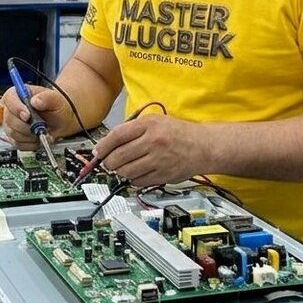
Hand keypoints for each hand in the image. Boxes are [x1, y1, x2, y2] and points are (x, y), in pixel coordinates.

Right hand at [1, 85, 73, 149]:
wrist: (60, 121)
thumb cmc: (55, 108)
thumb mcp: (56, 100)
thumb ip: (47, 97)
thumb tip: (36, 100)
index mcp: (18, 94)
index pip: (9, 99)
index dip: (17, 108)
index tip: (27, 115)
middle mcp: (11, 109)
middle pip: (10, 119)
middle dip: (27, 126)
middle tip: (40, 126)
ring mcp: (11, 124)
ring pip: (13, 133)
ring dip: (30, 135)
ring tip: (41, 131)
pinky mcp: (13, 137)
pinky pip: (18, 144)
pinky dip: (30, 143)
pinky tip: (37, 138)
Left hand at [89, 114, 208, 188]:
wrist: (204, 146)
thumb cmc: (179, 133)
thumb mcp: (156, 121)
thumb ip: (133, 129)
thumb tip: (108, 143)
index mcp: (150, 125)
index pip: (117, 136)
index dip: (103, 146)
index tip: (97, 152)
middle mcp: (154, 141)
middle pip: (119, 156)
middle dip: (109, 162)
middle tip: (109, 163)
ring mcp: (159, 160)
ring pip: (126, 171)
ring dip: (121, 172)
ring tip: (124, 168)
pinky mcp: (163, 175)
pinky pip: (138, 182)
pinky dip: (133, 180)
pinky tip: (138, 173)